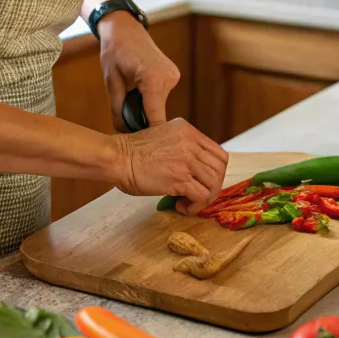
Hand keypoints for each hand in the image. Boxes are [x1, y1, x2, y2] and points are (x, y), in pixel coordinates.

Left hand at [98, 13, 179, 131]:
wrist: (124, 29)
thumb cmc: (114, 52)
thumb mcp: (111, 84)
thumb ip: (119, 112)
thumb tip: (125, 136)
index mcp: (153, 80)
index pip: (156, 120)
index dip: (148, 138)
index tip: (140, 151)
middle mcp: (169, 78)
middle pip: (159, 114)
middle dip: (144, 122)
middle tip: (128, 128)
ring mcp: (174, 77)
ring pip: (161, 106)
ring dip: (147, 110)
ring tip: (130, 104)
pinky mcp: (174, 76)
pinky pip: (162, 96)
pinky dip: (152, 100)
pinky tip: (138, 95)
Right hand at [111, 118, 227, 210]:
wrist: (118, 157)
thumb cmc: (133, 152)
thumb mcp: (163, 136)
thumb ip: (182, 147)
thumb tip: (195, 169)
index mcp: (188, 131)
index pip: (219, 154)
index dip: (216, 172)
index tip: (204, 182)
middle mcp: (191, 142)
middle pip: (220, 169)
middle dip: (212, 187)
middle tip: (198, 196)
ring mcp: (187, 159)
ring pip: (214, 183)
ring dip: (204, 199)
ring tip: (188, 203)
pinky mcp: (180, 177)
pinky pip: (201, 196)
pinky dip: (195, 206)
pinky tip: (181, 207)